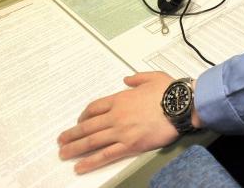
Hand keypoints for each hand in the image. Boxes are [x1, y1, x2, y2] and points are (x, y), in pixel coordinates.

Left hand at [58, 71, 179, 173]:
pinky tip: (80, 166)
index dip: (84, 116)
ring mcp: (122, 131)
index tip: (80, 122)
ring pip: (92, 141)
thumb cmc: (170, 91)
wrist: (182, 105)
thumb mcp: (152, 77)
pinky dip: (91, 161)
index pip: (94, 108)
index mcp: (121, 99)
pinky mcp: (130, 145)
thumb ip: (137, 78)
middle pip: (88, 126)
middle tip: (61, 141)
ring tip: (63, 154)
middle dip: (72, 134)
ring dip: (75, 148)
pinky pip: (106, 155)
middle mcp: (117, 115)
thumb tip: (126, 80)